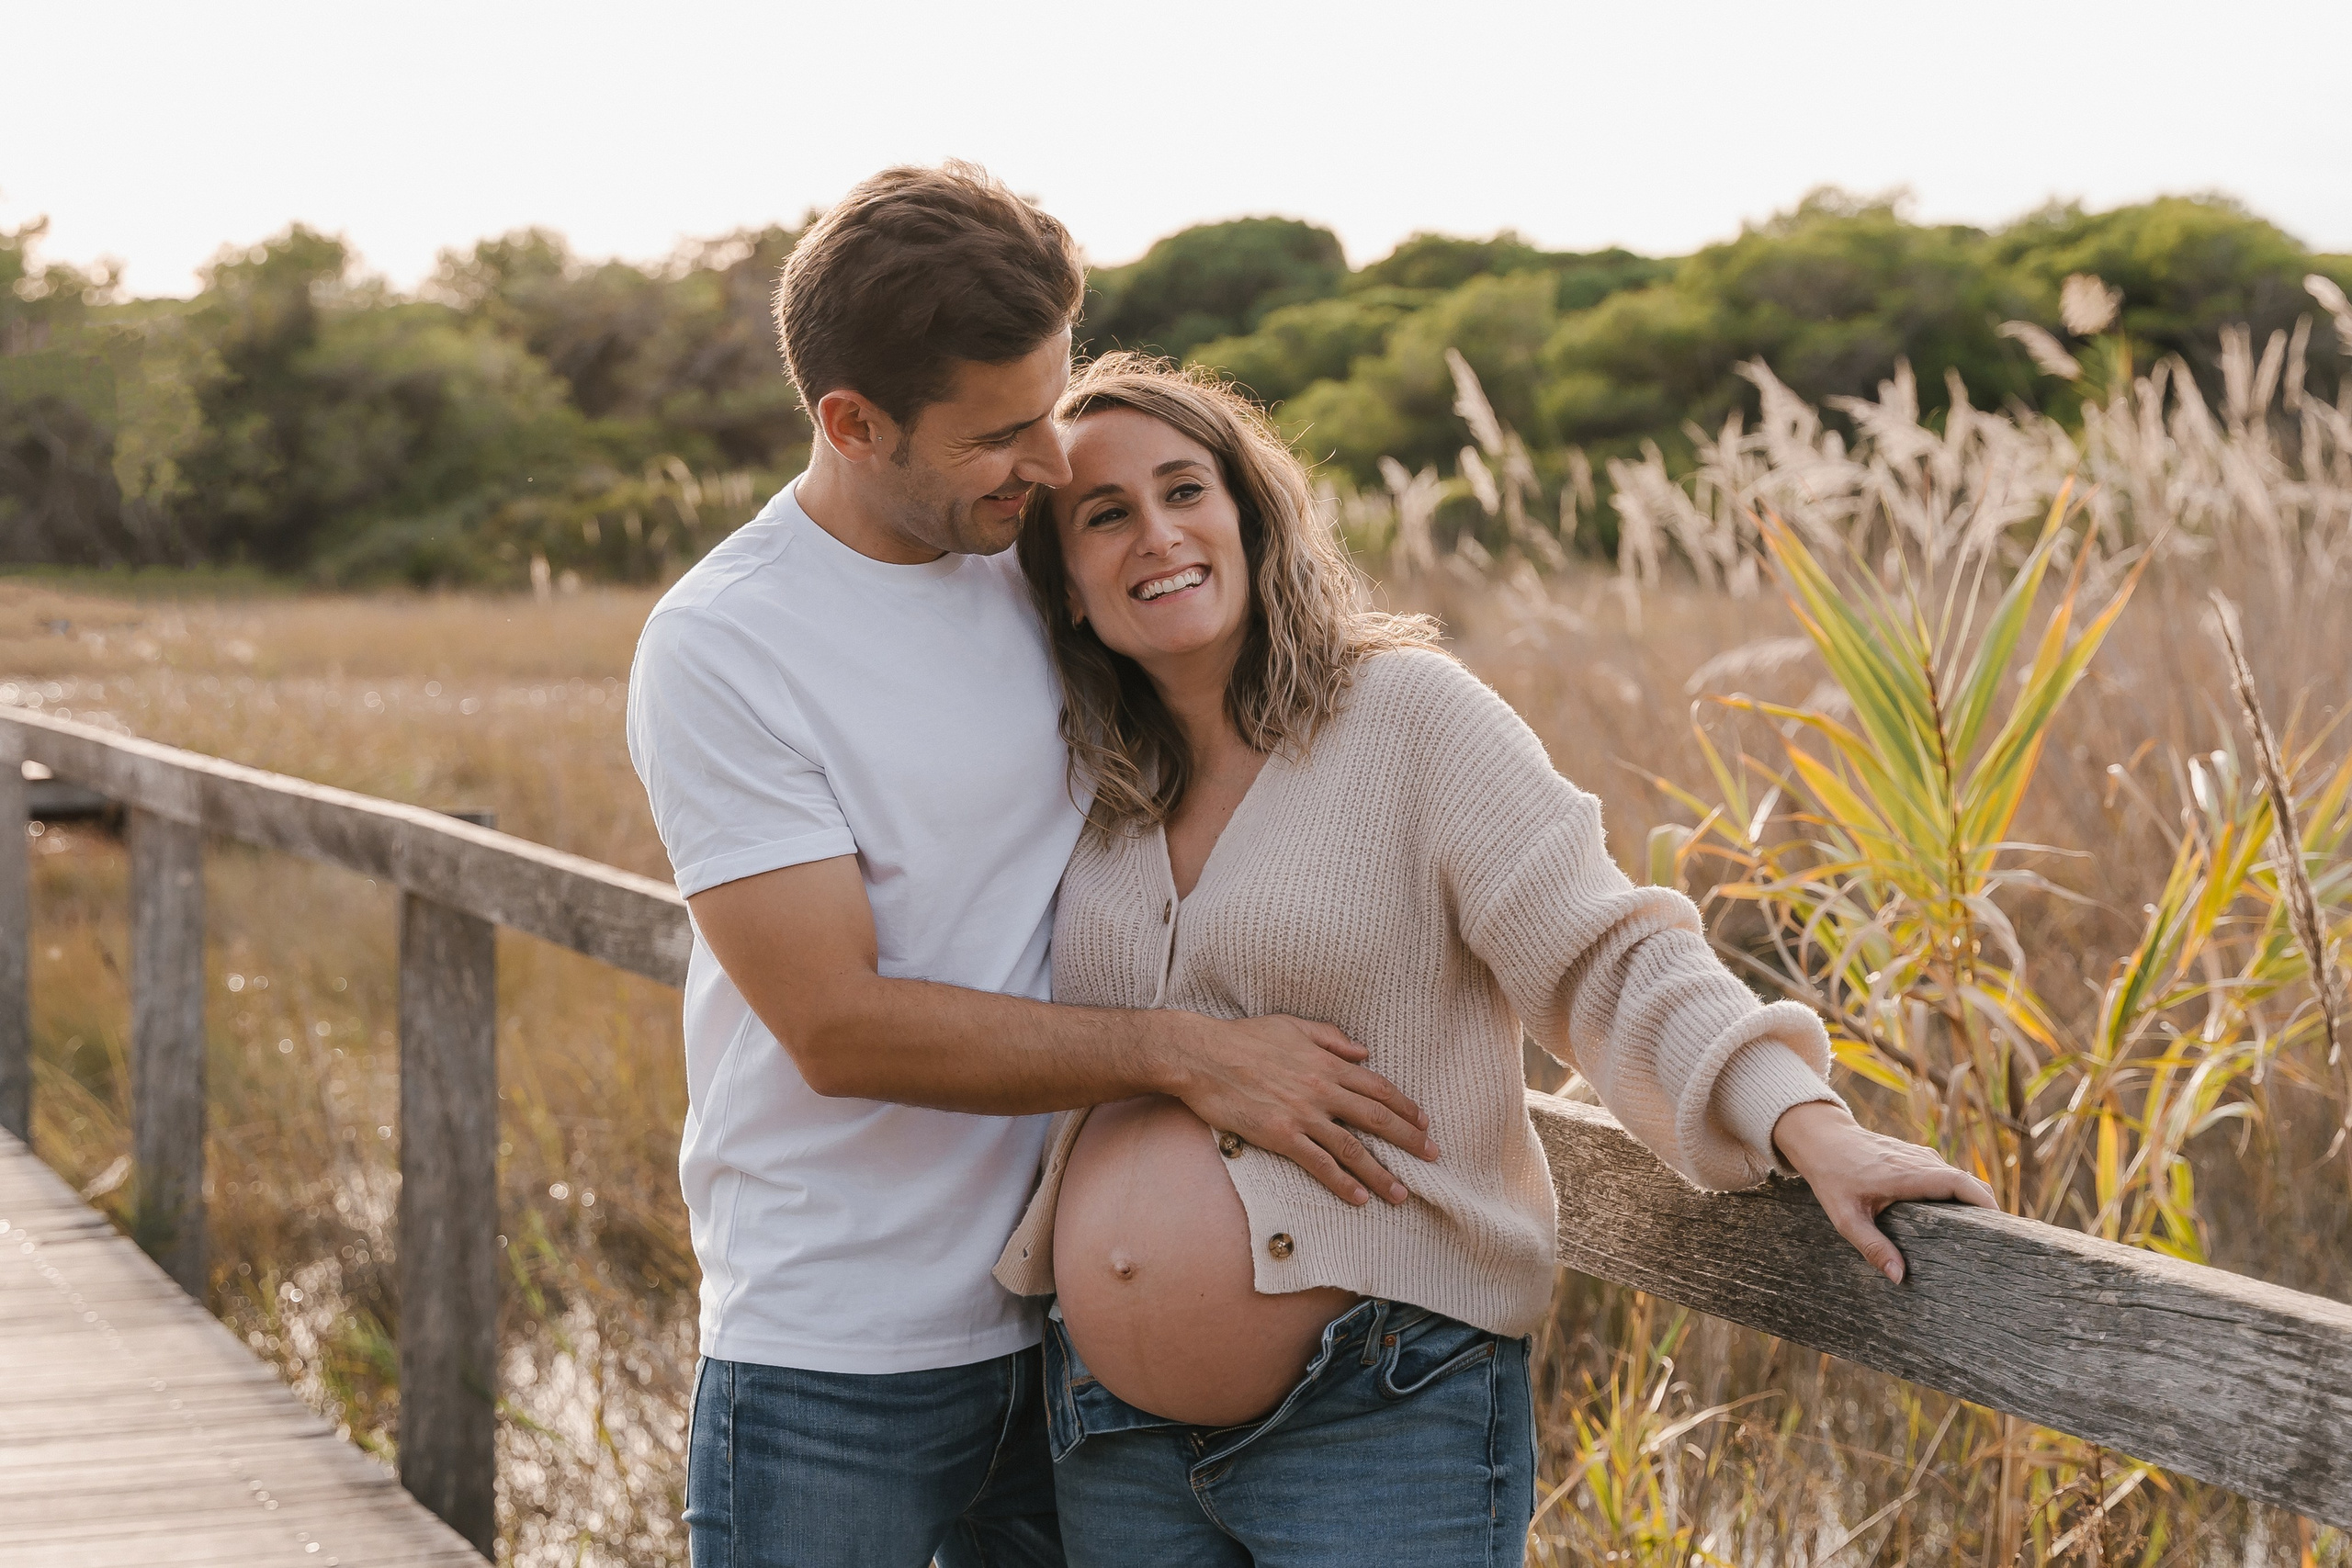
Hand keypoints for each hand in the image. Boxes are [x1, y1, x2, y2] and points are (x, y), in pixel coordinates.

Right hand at [1163, 1014, 1437, 1207]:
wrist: (1203, 1057)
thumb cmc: (1244, 1038)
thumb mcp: (1293, 1026)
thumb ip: (1331, 1037)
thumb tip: (1364, 1051)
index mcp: (1327, 1062)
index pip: (1378, 1086)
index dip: (1405, 1106)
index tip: (1424, 1122)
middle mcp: (1322, 1090)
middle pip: (1376, 1118)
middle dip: (1409, 1140)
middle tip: (1433, 1157)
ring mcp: (1302, 1115)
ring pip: (1353, 1149)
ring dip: (1381, 1173)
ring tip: (1402, 1193)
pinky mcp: (1280, 1136)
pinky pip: (1319, 1164)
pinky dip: (1341, 1182)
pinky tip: (1358, 1198)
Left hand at [1771, 1101, 1997, 1282]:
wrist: (1822, 1139)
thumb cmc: (1832, 1177)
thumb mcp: (1846, 1217)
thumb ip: (1872, 1246)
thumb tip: (1899, 1277)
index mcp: (1909, 1175)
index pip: (1961, 1184)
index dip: (1985, 1203)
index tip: (2002, 1229)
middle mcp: (1921, 1161)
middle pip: (1969, 1182)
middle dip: (1987, 1209)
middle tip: (1997, 1243)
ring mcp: (1920, 1156)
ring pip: (1959, 1178)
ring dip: (1973, 1201)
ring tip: (1981, 1236)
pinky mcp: (1917, 1157)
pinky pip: (1946, 1175)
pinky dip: (1958, 1193)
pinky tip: (1955, 1219)